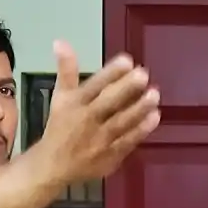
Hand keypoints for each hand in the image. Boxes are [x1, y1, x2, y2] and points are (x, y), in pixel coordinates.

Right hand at [37, 41, 161, 185]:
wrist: (53, 166)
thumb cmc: (60, 127)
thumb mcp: (59, 97)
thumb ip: (66, 70)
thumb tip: (61, 41)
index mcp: (74, 104)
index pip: (93, 86)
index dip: (110, 73)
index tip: (127, 60)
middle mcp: (87, 120)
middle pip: (108, 103)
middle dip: (126, 89)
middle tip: (143, 74)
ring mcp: (99, 140)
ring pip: (121, 122)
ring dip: (139, 108)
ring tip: (154, 94)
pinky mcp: (110, 156)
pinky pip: (127, 142)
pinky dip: (141, 130)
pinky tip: (155, 116)